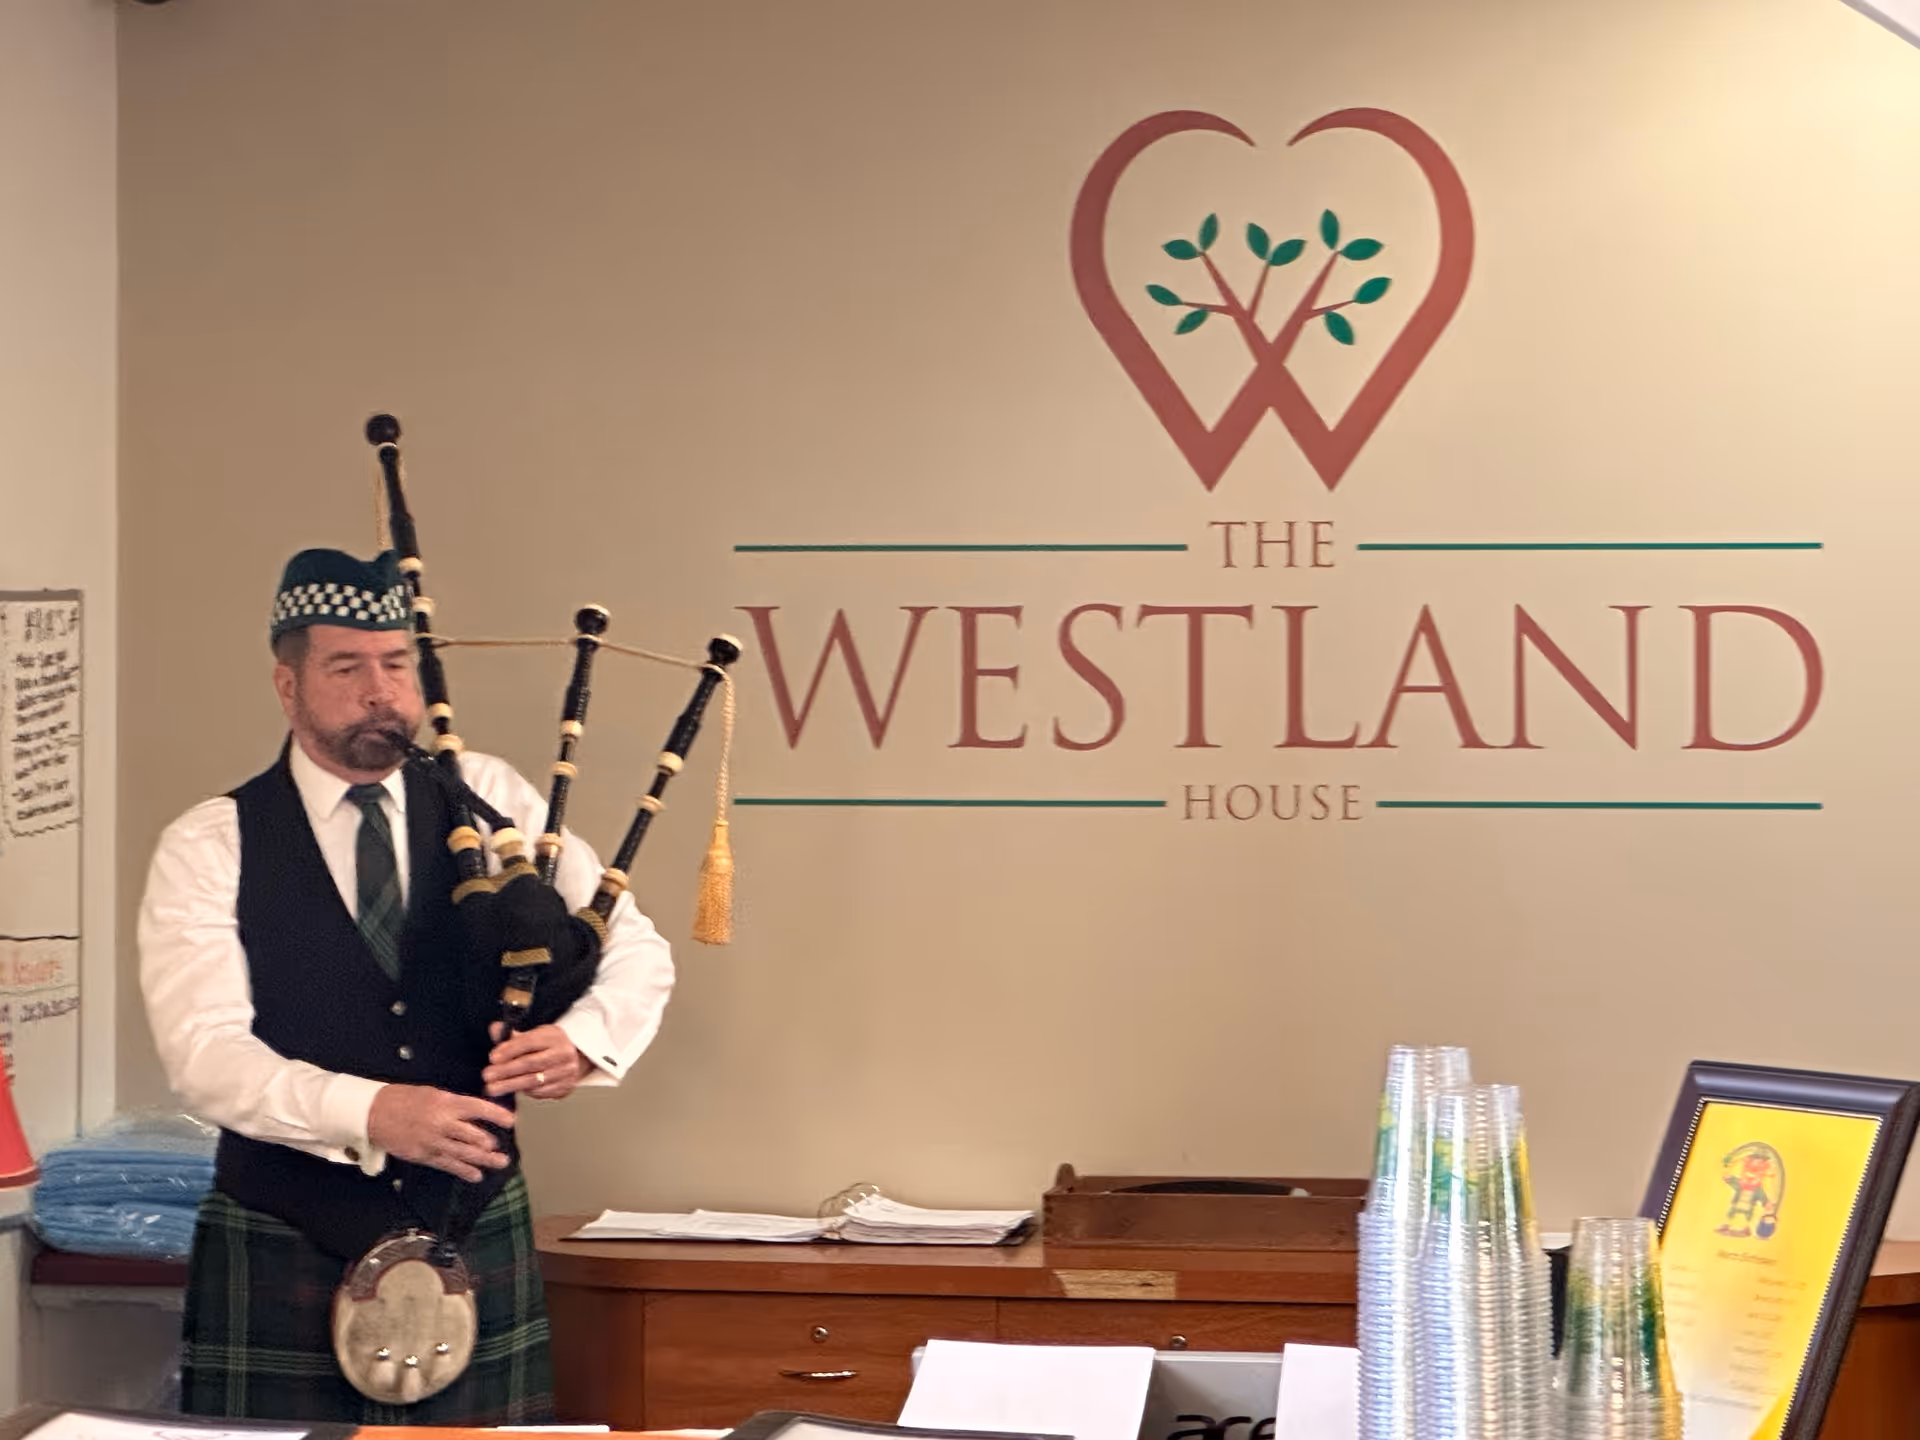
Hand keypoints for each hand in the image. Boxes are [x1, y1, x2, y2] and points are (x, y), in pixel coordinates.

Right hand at [367, 1084, 513, 1182]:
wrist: (374, 1113)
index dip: (496, 1115)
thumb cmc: (403, 1099)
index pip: (478, 1108)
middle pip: (474, 1137)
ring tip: (499, 1163)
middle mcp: (442, 1123)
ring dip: (484, 1160)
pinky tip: (476, 1175)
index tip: (511, 1121)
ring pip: (465, 1154)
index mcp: (446, 1103)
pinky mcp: (424, 1155)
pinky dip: (464, 1171)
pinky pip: (448, 1165)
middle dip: (491, 1145)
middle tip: (503, 1150)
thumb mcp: (433, 1093)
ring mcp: (433, 1141)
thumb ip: (455, 1104)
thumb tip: (476, 1113)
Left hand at [484, 1022, 592, 1100]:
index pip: (530, 1042)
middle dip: (506, 1070)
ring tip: (493, 1088)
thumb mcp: (535, 1035)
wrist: (576, 1058)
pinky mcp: (565, 1087)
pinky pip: (541, 1092)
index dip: (510, 1050)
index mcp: (554, 1036)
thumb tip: (495, 1028)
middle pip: (531, 1063)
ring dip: (510, 1085)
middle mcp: (563, 1053)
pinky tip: (513, 1090)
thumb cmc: (549, 1046)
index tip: (493, 1057)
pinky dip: (525, 1092)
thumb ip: (513, 1034)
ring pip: (534, 1080)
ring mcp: (566, 1072)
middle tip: (487, 1075)